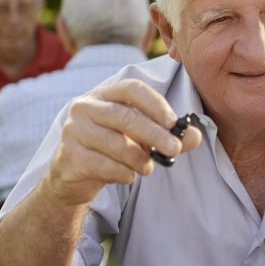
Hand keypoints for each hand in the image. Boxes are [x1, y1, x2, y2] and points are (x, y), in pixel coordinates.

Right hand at [45, 79, 201, 205]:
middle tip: (174, 149)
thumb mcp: (141, 140)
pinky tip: (128, 176)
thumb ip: (169, 136)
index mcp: (103, 95)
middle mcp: (84, 107)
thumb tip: (195, 136)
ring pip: (116, 144)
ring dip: (139, 159)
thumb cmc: (111, 150)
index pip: (132, 88)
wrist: (73, 177)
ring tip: (148, 168)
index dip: (155, 103)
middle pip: (125, 116)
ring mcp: (73, 131)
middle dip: (155, 134)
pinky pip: (104, 165)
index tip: (173, 121)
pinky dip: (123, 173)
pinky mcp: (69, 156)